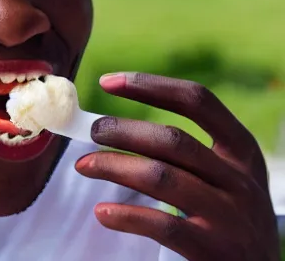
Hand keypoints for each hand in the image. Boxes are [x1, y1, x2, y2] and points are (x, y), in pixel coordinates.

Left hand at [75, 72, 279, 260]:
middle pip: (172, 139)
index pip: (196, 100)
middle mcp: (240, 177)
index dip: (149, 85)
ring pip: (160, 177)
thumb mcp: (226, 174)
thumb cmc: (230, 212)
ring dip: (114, 166)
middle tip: (93, 131)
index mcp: (241, 148)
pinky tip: (102, 212)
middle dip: (123, 130)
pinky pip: (161, 225)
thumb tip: (116, 127)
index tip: (107, 81)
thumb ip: (186, 150)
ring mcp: (230, 215)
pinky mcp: (214, 249)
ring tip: (84, 166)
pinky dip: (126, 216)